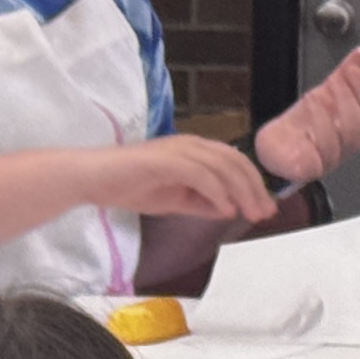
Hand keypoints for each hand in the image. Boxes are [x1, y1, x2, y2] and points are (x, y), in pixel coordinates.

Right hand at [97, 132, 279, 225]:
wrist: (93, 178)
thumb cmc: (128, 186)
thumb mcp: (174, 200)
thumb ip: (201, 203)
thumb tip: (228, 209)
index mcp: (194, 151)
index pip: (234, 162)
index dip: (254, 183)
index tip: (265, 207)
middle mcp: (190, 145)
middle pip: (234, 161)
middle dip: (254, 188)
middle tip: (264, 212)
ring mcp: (177, 150)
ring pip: (221, 166)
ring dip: (240, 190)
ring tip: (249, 213)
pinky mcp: (165, 160)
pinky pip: (199, 174)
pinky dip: (216, 191)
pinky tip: (225, 208)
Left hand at [256, 48, 359, 185]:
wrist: (274, 149)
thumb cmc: (303, 125)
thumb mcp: (324, 95)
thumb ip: (345, 76)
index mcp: (354, 130)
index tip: (352, 70)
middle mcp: (344, 148)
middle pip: (357, 127)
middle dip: (345, 98)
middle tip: (333, 82)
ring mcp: (326, 162)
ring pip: (335, 140)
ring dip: (324, 111)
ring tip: (314, 95)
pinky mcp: (305, 171)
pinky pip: (313, 157)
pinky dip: (310, 131)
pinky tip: (303, 117)